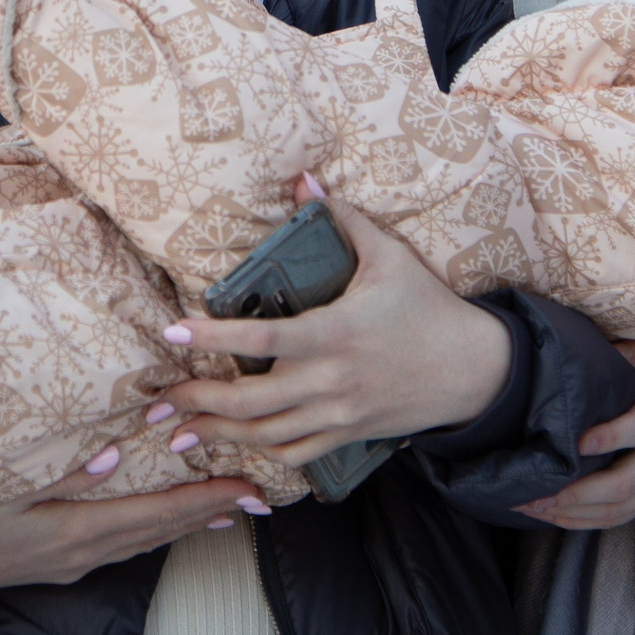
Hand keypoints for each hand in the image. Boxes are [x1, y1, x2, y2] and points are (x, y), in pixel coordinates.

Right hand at [0, 442, 265, 594]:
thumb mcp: (1, 487)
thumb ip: (60, 472)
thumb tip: (115, 454)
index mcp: (75, 531)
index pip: (157, 513)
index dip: (205, 499)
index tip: (248, 489)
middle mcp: (84, 553)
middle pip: (161, 531)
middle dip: (212, 510)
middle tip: (260, 496)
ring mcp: (73, 563)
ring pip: (146, 541)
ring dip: (188, 523)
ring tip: (228, 508)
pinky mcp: (62, 564)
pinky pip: (124, 546)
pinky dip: (156, 531)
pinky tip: (168, 523)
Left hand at [158, 178, 513, 468]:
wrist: (475, 370)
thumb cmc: (428, 309)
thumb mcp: (390, 257)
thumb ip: (345, 220)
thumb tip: (305, 180)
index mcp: (336, 332)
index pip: (262, 337)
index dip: (213, 337)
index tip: (175, 331)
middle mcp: (332, 380)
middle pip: (250, 401)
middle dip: (198, 400)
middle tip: (160, 399)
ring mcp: (339, 414)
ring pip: (265, 435)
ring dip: (217, 434)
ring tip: (179, 433)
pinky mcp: (348, 435)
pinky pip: (295, 454)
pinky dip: (260, 454)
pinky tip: (234, 448)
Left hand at [516, 341, 634, 529]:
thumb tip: (605, 351)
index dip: (611, 438)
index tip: (577, 444)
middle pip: (625, 483)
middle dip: (579, 492)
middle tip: (537, 493)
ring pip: (620, 507)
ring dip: (574, 512)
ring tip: (534, 507)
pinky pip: (621, 517)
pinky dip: (586, 521)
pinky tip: (555, 516)